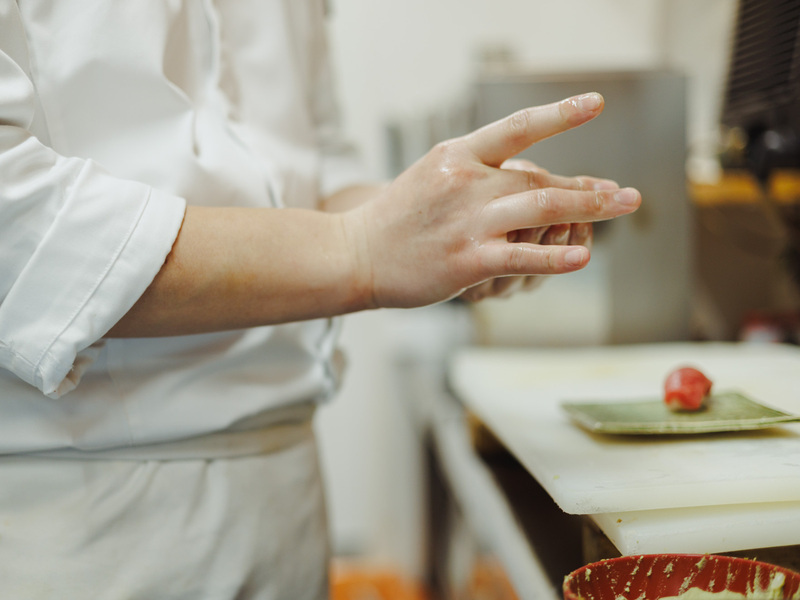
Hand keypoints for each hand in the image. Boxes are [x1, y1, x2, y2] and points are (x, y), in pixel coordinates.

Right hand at [341, 92, 640, 309]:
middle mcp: (466, 182)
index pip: (517, 127)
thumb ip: (477, 171)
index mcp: (457, 155)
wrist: (355, 254)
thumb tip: (527, 173)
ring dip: (590, 208)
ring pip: (542, 208)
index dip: (559, 113)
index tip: (595, 103)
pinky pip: (522, 256)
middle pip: (541, 176)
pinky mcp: (468, 260)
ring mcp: (468, 221)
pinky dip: (555, 257)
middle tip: (625, 193)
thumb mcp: (432, 176)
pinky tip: (583, 256)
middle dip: (590, 186)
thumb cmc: (396, 219)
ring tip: (623, 206)